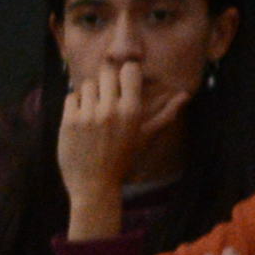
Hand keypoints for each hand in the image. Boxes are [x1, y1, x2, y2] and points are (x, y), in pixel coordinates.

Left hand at [56, 62, 159, 232]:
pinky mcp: (69, 122)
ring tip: (94, 110)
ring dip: (90, 93)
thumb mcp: (146, 136)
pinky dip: (75, 103)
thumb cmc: (123, 160)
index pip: (129, 70)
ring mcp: (88, 115)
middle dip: (107, 82)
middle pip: (106, 72)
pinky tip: (81, 117)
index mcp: (132, 110)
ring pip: (87, 84)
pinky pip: (71, 97)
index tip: (123, 81)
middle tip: (107, 98)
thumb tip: (185, 95)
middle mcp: (111, 110)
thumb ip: (166, 114)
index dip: (126, 72)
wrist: (94, 184)